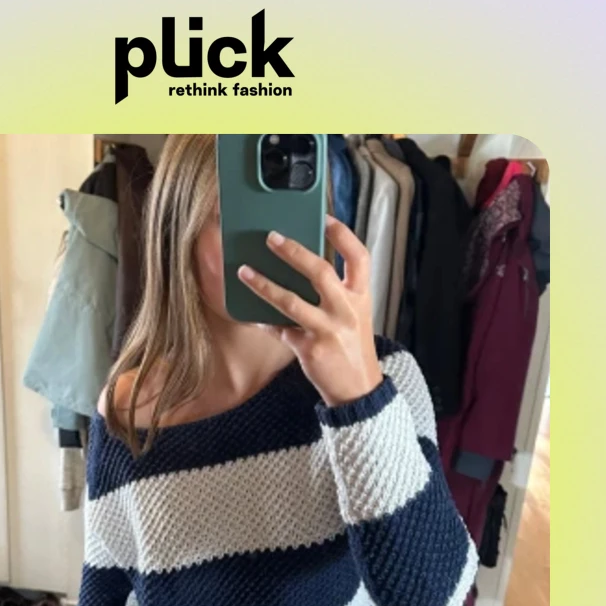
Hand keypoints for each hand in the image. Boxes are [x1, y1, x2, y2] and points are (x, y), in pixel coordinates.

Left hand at [236, 215, 382, 407]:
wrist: (358, 388)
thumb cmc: (352, 345)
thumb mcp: (355, 314)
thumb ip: (337, 292)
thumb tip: (301, 267)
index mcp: (361, 297)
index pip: (359, 257)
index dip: (343, 235)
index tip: (324, 218)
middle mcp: (347, 310)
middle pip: (320, 272)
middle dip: (294, 252)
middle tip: (271, 237)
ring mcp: (328, 330)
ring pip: (292, 302)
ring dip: (264, 285)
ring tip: (244, 272)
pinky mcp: (310, 350)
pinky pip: (280, 330)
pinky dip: (263, 321)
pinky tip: (250, 315)